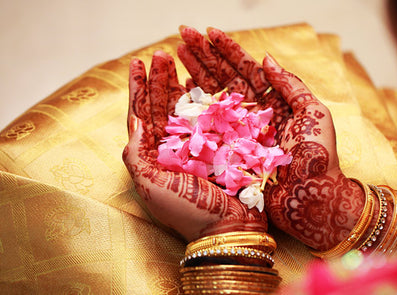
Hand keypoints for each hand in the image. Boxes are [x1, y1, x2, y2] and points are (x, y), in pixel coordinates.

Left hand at [122, 51, 266, 241]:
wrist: (227, 227)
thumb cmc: (187, 211)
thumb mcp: (151, 187)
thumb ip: (137, 154)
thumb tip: (135, 119)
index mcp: (156, 154)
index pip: (142, 114)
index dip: (138, 88)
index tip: (136, 63)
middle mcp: (175, 145)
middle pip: (164, 104)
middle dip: (160, 78)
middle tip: (161, 54)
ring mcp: (200, 143)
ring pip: (187, 105)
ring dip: (181, 81)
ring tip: (179, 57)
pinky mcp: (222, 143)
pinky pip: (213, 114)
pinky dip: (208, 96)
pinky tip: (203, 79)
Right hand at [177, 27, 366, 249]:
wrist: (310, 199)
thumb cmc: (318, 157)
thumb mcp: (314, 114)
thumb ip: (291, 85)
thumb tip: (266, 58)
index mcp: (273, 102)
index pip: (246, 69)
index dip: (227, 50)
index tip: (209, 31)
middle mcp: (252, 115)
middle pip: (224, 79)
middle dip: (204, 56)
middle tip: (183, 35)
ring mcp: (237, 132)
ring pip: (212, 98)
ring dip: (195, 74)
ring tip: (177, 54)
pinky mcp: (227, 151)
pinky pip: (207, 126)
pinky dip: (194, 107)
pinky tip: (183, 89)